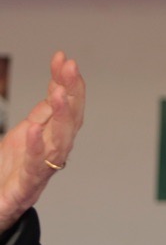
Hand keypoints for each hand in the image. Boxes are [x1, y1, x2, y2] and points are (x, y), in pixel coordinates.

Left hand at [0, 52, 85, 231]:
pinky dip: (36, 147)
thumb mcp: (28, 131)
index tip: (64, 59)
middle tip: (70, 69)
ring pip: (61, 140)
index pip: (68, 104)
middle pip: (71, 118)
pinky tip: (34, 129)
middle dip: (73, 92)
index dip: (69, 81)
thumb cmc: (13, 170)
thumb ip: (44, 109)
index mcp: (54, 134)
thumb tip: (58, 82)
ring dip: (63, 116)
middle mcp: (55, 150)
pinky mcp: (27, 185)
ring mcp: (43, 167)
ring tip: (60, 93)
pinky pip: (36, 165)